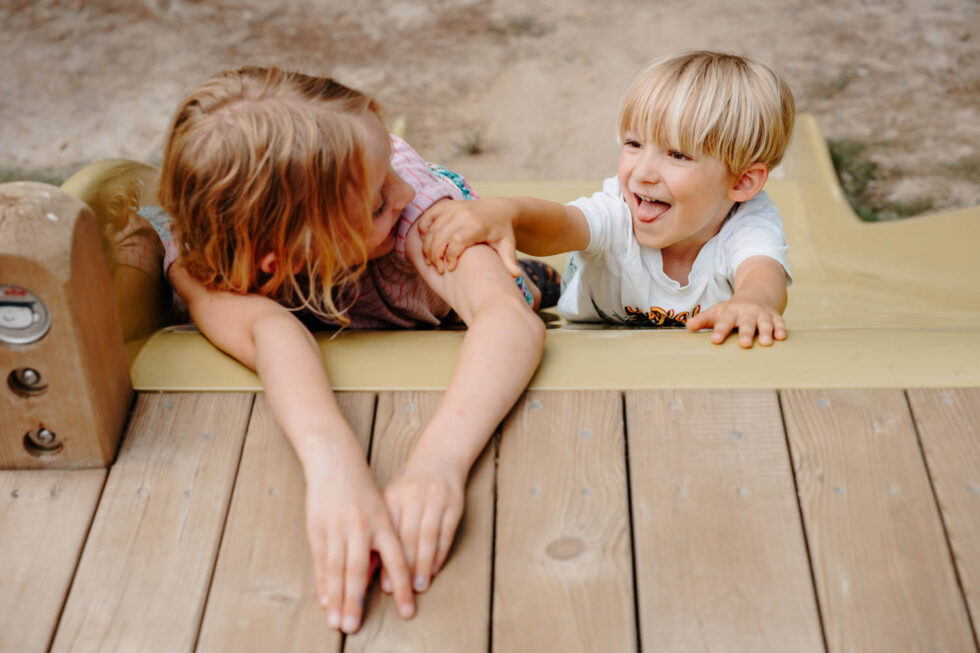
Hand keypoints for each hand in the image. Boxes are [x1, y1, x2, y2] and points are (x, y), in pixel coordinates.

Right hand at [304, 453, 415, 632]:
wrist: (335, 461)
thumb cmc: (362, 490)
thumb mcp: (381, 511)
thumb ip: (383, 542)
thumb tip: (383, 576)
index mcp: (384, 522)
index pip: (397, 561)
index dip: (402, 587)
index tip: (407, 612)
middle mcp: (361, 527)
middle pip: (359, 570)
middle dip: (356, 601)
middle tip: (354, 627)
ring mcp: (337, 528)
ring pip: (337, 569)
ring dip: (336, 598)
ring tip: (337, 622)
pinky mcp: (317, 527)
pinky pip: (321, 560)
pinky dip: (322, 582)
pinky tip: (324, 600)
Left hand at [379, 456, 465, 594]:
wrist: (439, 458)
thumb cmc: (410, 487)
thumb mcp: (392, 500)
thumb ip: (382, 529)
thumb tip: (369, 564)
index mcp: (393, 497)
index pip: (388, 533)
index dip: (386, 559)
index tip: (384, 585)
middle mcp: (413, 497)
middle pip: (408, 536)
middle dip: (405, 566)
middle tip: (402, 591)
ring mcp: (435, 499)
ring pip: (428, 536)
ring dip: (423, 563)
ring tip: (420, 586)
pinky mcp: (454, 503)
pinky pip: (446, 532)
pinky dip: (440, 553)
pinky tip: (435, 569)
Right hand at [417, 198, 521, 276]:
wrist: (500, 209)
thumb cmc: (502, 232)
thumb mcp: (507, 246)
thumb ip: (509, 261)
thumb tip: (516, 275)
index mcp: (477, 225)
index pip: (456, 242)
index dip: (450, 257)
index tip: (450, 269)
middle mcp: (463, 214)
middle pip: (440, 237)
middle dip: (435, 256)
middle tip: (438, 270)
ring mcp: (453, 208)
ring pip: (431, 229)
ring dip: (427, 247)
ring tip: (430, 262)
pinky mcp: (446, 205)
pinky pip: (428, 218)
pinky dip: (423, 231)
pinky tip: (426, 244)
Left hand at [686, 296, 786, 347]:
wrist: (757, 294)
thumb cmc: (733, 309)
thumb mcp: (718, 311)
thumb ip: (704, 319)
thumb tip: (688, 326)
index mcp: (731, 311)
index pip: (724, 321)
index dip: (720, 331)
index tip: (715, 340)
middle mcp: (748, 312)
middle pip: (746, 323)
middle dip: (746, 333)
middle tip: (744, 344)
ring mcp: (762, 314)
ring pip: (765, 323)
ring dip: (766, 332)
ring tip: (765, 343)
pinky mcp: (775, 317)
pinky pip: (779, 322)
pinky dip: (781, 329)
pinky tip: (781, 338)